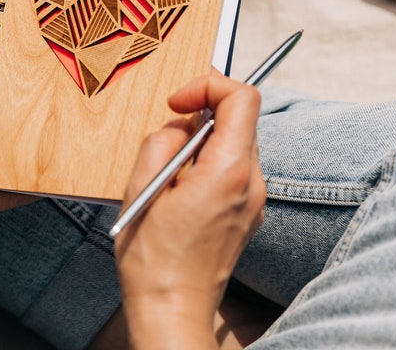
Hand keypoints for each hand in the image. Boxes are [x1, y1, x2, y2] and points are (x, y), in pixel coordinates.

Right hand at [115, 71, 265, 347]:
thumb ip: (161, 141)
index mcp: (227, 172)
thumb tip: (179, 124)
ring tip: (171, 164)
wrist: (173, 312)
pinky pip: (235, 165)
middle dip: (204, 110)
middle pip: (241, 117)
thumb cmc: (153, 260)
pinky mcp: (249, 210)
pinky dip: (211, 157)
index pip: (242, 98)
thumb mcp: (141, 189)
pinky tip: (183, 183)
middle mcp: (251, 182)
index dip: (208, 85)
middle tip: (169, 126)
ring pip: (237, 140)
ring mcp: (255, 199)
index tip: (178, 102)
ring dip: (205, 136)